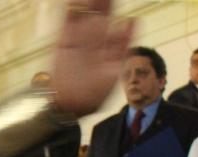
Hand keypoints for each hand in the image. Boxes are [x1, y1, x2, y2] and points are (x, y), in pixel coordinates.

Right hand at [51, 1, 134, 116]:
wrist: (67, 105)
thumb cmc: (92, 94)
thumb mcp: (114, 69)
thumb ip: (123, 43)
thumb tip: (133, 18)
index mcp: (112, 47)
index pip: (120, 23)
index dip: (119, 9)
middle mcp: (96, 41)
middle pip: (102, 13)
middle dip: (104, 0)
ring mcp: (80, 39)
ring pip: (85, 13)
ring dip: (88, 1)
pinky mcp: (64, 41)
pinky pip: (67, 20)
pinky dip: (70, 8)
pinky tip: (74, 0)